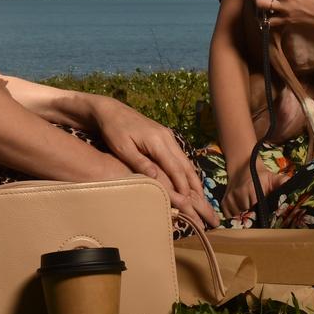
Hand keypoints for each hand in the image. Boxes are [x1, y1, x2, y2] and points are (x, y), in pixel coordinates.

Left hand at [91, 96, 218, 227]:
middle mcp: (166, 137)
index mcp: (157, 141)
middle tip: (201, 202)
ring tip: (199, 194)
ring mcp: (167, 135)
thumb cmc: (113, 130)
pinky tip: (187, 178)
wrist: (112, 110)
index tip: (188, 202)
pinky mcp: (164, 135)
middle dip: (194, 183)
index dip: (182, 186)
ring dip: (192, 176)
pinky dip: (185, 168)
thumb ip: (139, 162)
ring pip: (184, 159)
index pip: (175, 168)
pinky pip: (178, 155)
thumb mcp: (122, 148)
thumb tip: (156, 178)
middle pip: (185, 164)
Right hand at [221, 160, 286, 218]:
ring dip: (243, 216)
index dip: (261, 213)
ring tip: (249, 210)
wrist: (242, 167)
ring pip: (237, 215)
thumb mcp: (272, 177)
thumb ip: (282, 182)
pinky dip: (233, 215)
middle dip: (253, 215)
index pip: (256, 209)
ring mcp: (230, 198)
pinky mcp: (224, 201)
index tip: (264, 214)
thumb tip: (292, 184)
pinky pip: (228, 215)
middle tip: (257, 212)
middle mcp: (239, 193)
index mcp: (251, 189)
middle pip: (247, 214)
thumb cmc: (260, 175)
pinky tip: (240, 210)